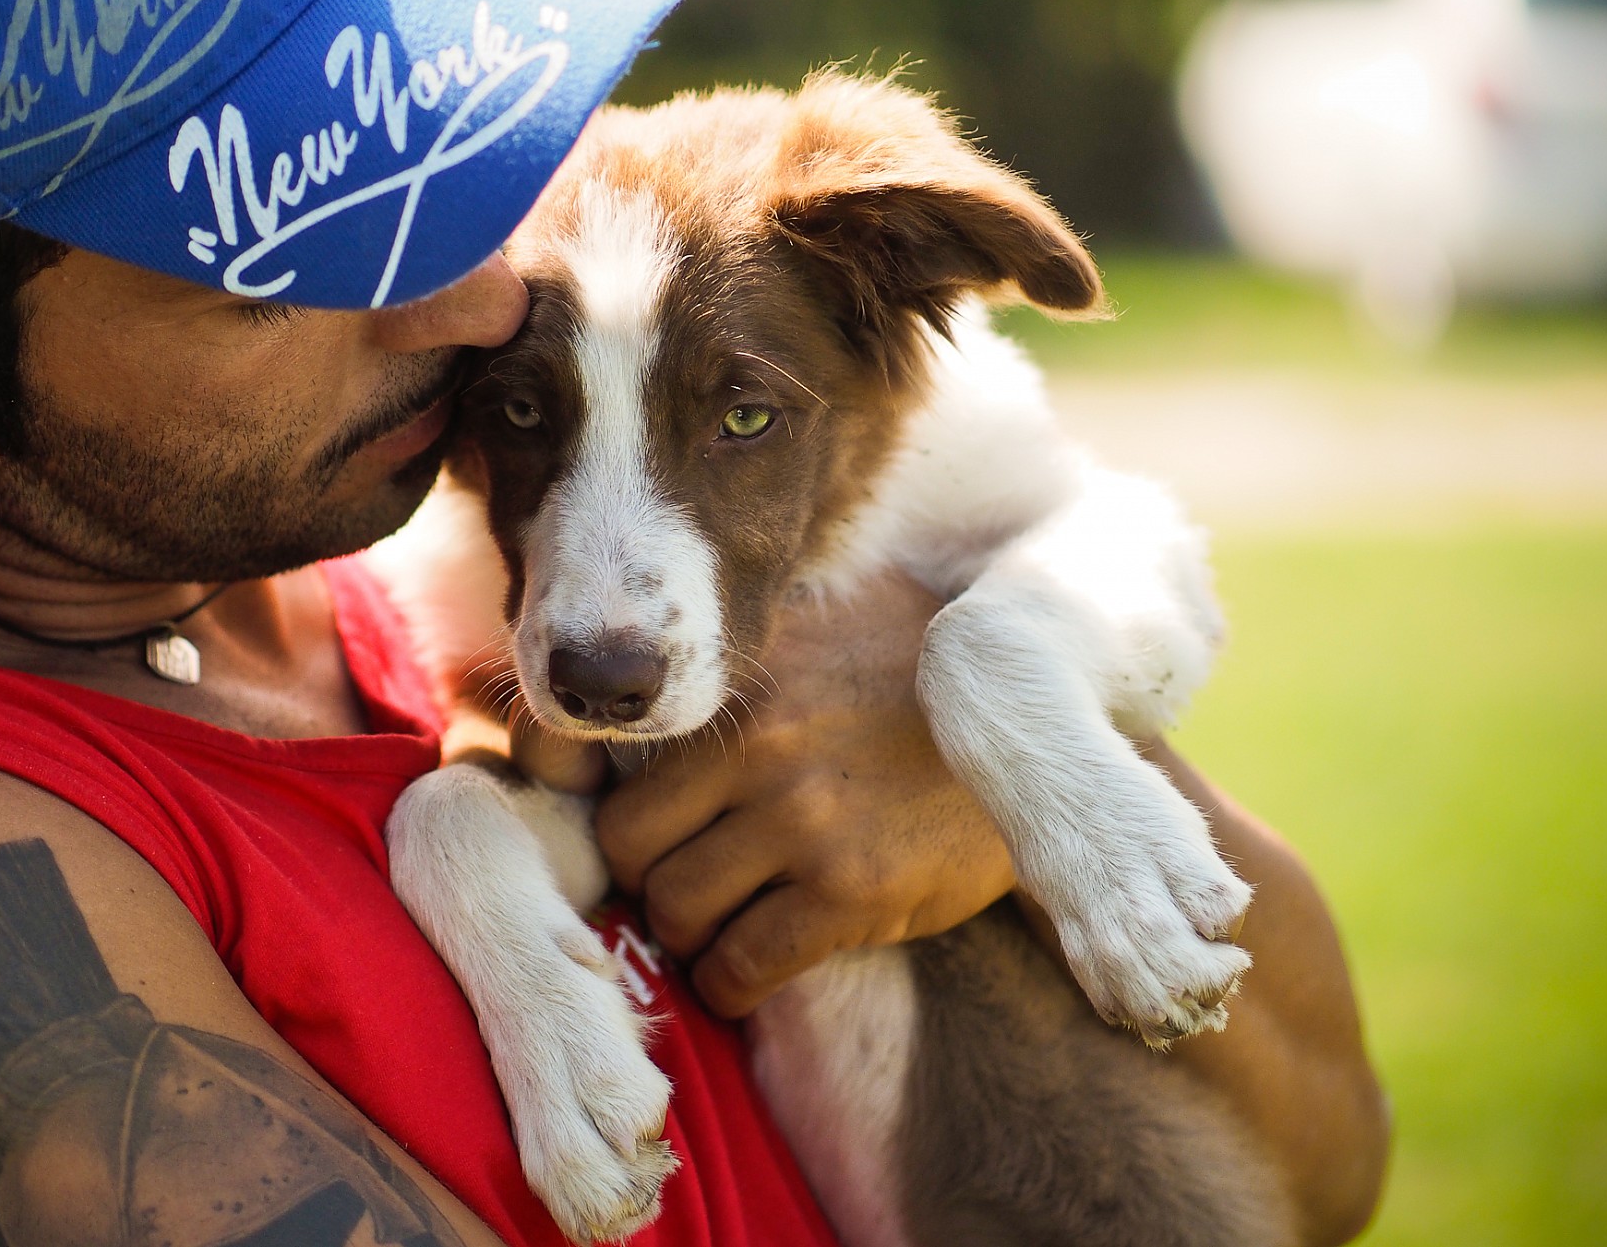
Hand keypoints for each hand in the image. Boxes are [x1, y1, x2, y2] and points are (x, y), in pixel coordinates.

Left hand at [579, 569, 1017, 1017]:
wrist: (1043, 736)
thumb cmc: (922, 678)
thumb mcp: (825, 625)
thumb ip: (738, 644)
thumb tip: (630, 643)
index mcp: (745, 681)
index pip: (596, 738)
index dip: (562, 782)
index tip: (579, 807)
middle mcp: (761, 748)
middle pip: (628, 843)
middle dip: (640, 872)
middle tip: (672, 875)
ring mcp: (805, 823)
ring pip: (676, 909)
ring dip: (686, 930)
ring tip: (715, 921)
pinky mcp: (850, 895)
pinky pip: (743, 966)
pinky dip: (730, 982)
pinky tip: (747, 969)